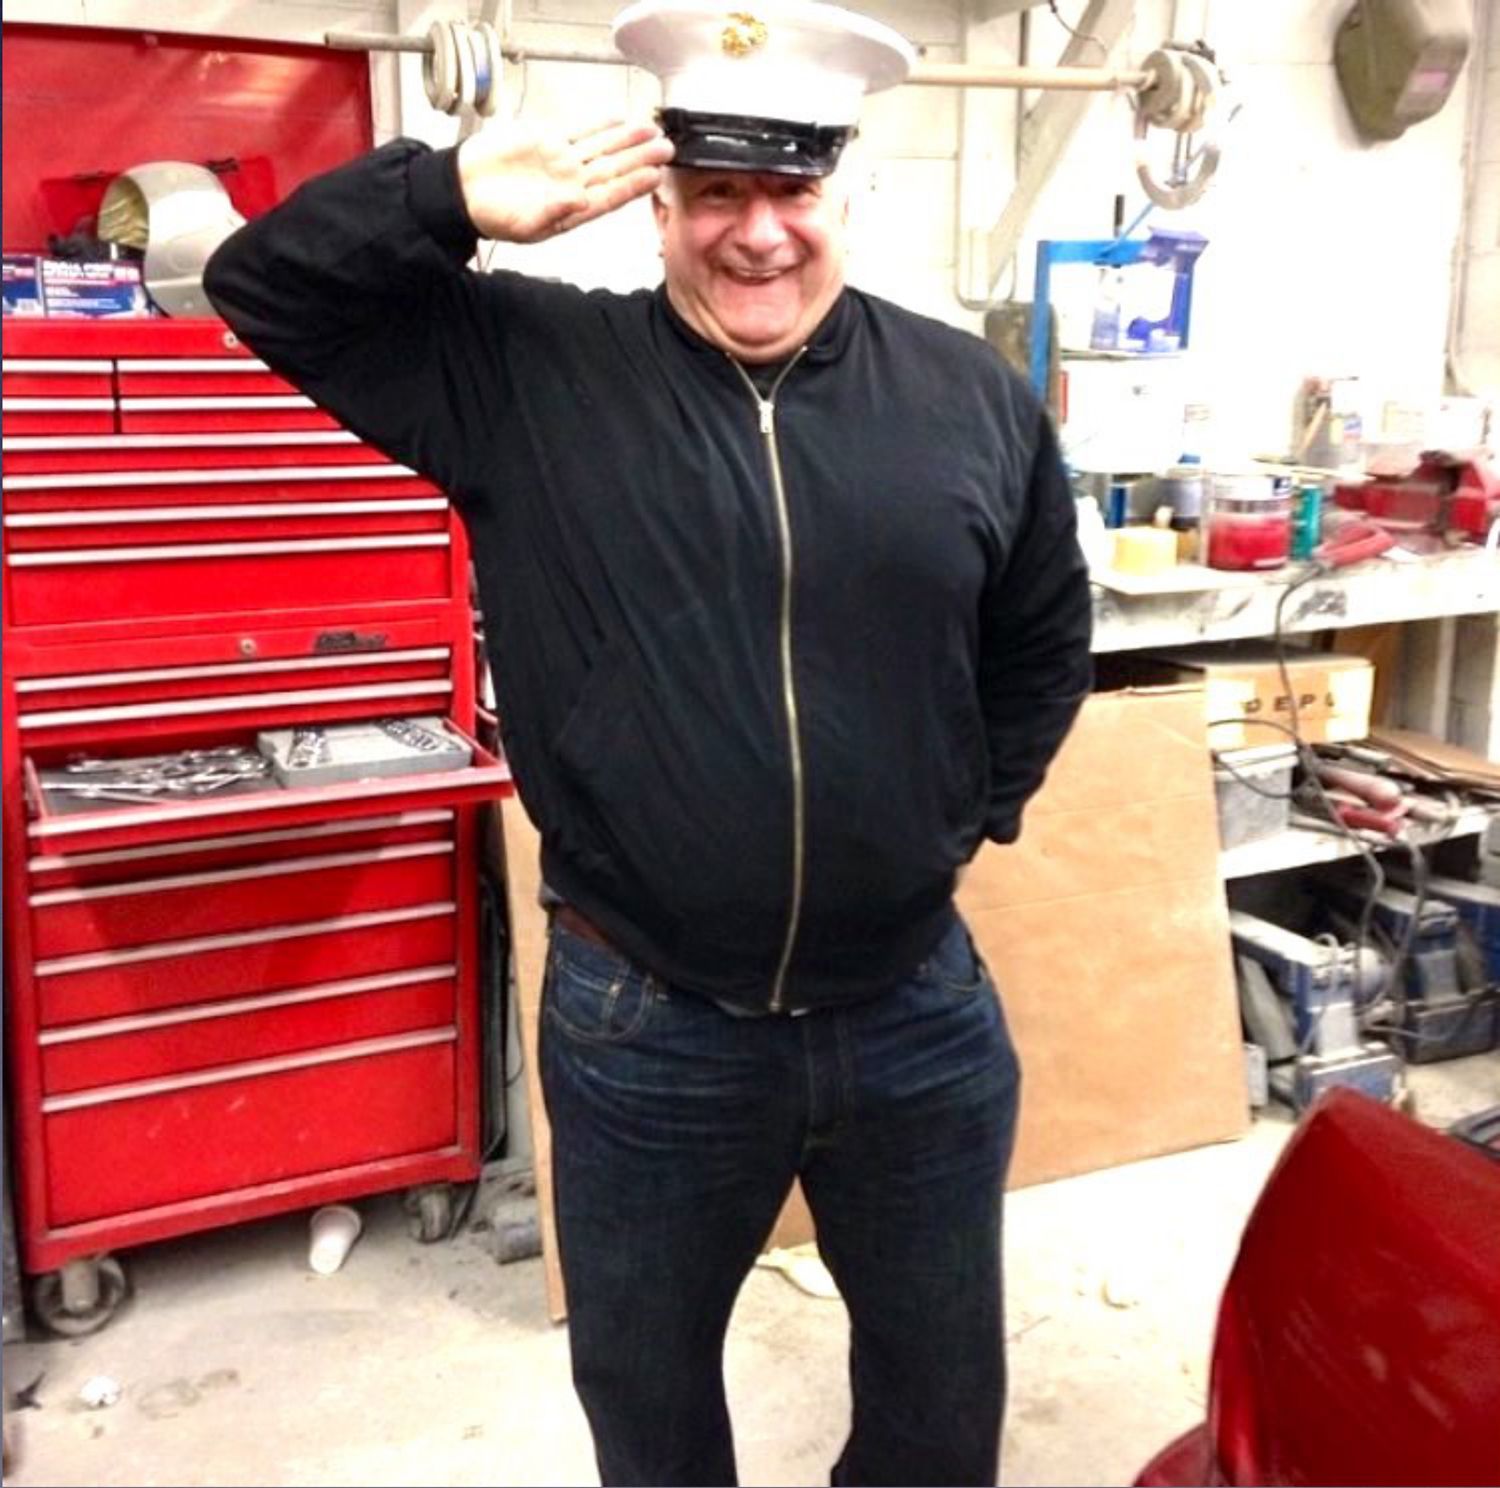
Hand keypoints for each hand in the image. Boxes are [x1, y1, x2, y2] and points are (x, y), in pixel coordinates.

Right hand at [457, 116, 673, 242]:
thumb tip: (581, 200)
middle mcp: (572, 185)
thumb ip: (554, 212)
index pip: (610, 197)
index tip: (654, 176)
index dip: (633, 186)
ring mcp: (562, 162)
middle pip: (613, 169)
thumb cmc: (492, 215)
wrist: (463, 190)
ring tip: (653, 130)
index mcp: (571, 210)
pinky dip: (598, 125)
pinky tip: (618, 119)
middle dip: (641, 159)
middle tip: (667, 148)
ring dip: (627, 140)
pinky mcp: (548, 142)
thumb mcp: (523, 224)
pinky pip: (579, 132)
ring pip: (602, 148)